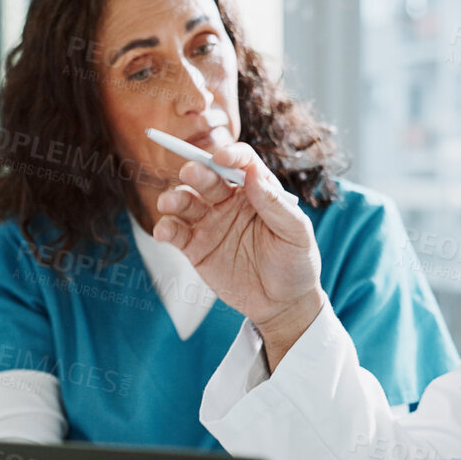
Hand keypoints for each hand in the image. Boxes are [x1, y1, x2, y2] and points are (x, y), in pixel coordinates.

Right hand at [151, 142, 322, 367]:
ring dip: (175, 198)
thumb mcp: (296, 234)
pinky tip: (164, 230)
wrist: (283, 304)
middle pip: (208, 177)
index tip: (221, 157)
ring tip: (169, 203)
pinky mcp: (196, 248)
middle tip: (189, 172)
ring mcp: (211, 223)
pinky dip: (166, 228)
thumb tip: (253, 174)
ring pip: (186, 202)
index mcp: (257, 191)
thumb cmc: (296, 263)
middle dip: (197, 172)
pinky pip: (177, 233)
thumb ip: (275, 205)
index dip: (230, 155)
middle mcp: (230, 202)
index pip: (241, 163)